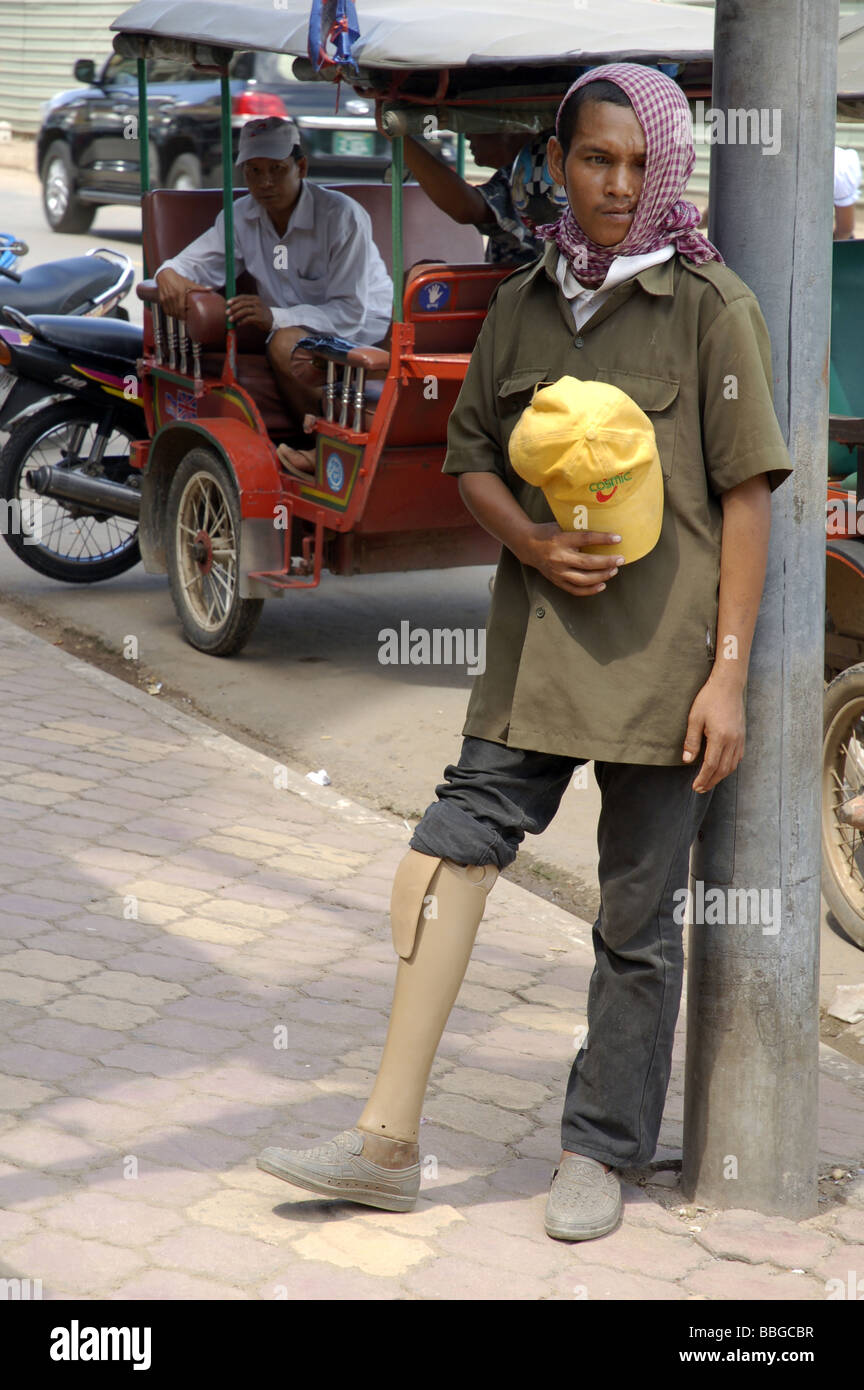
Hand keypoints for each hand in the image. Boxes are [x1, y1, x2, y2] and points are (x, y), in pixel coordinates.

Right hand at [155, 268, 209, 319]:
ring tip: (181, 316)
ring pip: (171, 313)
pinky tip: (175, 313)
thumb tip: (210, 289)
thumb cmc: (179, 280)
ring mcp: (165, 299)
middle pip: (176, 313)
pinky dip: (171, 314)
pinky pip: (166, 311)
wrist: (165, 275)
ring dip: (176, 316)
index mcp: (179, 293)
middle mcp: (171, 296)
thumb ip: (199, 288)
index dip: (185, 315)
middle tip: (186, 318)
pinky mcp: (161, 300)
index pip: (181, 309)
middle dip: (182, 317)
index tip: (189, 317)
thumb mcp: (189, 283)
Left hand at [226, 295, 273, 331]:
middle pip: (243, 303)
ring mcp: (259, 310)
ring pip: (245, 311)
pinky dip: (242, 321)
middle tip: (227, 312)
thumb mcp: (254, 306)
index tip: (227, 303)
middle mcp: (257, 303)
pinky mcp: (260, 318)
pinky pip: (248, 319)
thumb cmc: (260, 313)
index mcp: (255, 298)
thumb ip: (245, 305)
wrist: (272, 320)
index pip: (243, 297)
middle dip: (233, 308)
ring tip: (230, 319)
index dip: (234, 299)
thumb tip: (231, 308)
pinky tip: (238, 324)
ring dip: (236, 315)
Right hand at [522, 522, 624, 596]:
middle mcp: (559, 557)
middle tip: (620, 559)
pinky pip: (575, 590)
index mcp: (561, 539)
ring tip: (613, 571)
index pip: (586, 539)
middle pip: (587, 563)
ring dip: (601, 576)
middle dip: (607, 562)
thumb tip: (603, 532)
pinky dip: (590, 590)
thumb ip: (578, 530)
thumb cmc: (549, 533)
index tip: (618, 539)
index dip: (603, 539)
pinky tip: (602, 585)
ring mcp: (558, 572)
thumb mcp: (562, 526)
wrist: (528, 545)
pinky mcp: (557, 581)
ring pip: (583, 579)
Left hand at [682, 674, 745, 792]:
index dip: (703, 778)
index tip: (695, 786)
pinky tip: (721, 769)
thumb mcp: (695, 718)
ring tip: (709, 782)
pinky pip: (737, 757)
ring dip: (720, 776)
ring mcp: (739, 739)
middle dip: (711, 781)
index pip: (711, 765)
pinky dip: (729, 767)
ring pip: (732, 765)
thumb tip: (687, 760)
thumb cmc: (709, 699)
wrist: (728, 685)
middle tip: (700, 789)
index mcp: (720, 737)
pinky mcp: (742, 735)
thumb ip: (692, 741)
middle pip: (722, 769)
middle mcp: (733, 741)